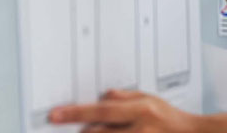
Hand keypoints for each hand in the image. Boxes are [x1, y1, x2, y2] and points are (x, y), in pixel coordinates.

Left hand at [49, 90, 198, 132]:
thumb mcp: (150, 98)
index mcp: (141, 110)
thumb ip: (124, 97)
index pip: (100, 111)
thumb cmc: (172, 118)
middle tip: (67, 127)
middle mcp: (140, 129)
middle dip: (80, 132)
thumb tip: (101, 97)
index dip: (74, 113)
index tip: (54, 115)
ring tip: (87, 131)